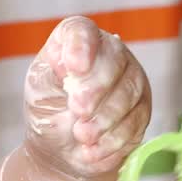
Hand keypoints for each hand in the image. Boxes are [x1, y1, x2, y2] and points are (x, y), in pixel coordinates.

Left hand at [23, 16, 151, 178]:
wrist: (62, 149)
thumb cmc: (49, 109)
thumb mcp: (39, 89)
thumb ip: (51, 73)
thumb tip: (69, 65)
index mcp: (77, 42)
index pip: (82, 30)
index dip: (80, 46)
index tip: (74, 68)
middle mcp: (109, 53)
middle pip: (114, 59)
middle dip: (95, 88)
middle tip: (77, 110)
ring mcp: (131, 79)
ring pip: (129, 91)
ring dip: (104, 118)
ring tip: (81, 135)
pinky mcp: (142, 109)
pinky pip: (136, 121)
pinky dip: (112, 138)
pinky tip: (92, 149)